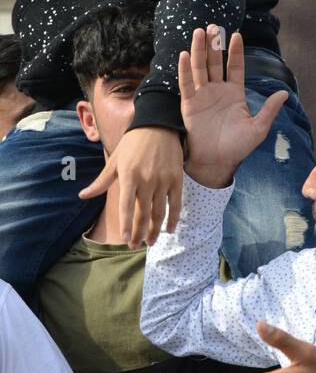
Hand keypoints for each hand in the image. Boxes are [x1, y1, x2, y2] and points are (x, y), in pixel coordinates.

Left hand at [79, 125, 184, 248]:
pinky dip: (173, 219)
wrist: (158, 126)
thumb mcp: (114, 161)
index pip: (126, 205)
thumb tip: (82, 196)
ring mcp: (162, 182)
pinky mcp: (176, 181)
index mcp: (129, 176)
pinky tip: (169, 230)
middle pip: (143, 213)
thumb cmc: (132, 144)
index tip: (125, 239)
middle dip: (138, 232)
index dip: (126, 224)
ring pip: (159, 213)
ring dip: (155, 230)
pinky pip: (175, 205)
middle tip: (135, 246)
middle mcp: (146, 181)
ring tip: (150, 242)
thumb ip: (101, 182)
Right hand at [181, 27, 287, 190]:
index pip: (236, 67)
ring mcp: (202, 96)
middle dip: (215, 45)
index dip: (236, 51)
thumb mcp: (258, 129)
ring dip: (199, 50)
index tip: (236, 34)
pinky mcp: (189, 104)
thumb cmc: (238, 148)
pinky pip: (186, 83)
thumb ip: (269, 110)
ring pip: (200, 68)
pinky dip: (185, 70)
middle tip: (214, 27)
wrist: (217, 162)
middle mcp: (218, 91)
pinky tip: (185, 55)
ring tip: (199, 32)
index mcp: (235, 94)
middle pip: (216, 63)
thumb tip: (284, 93)